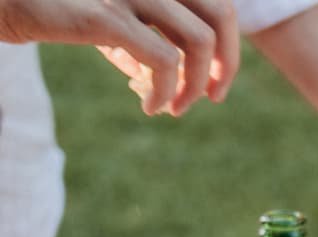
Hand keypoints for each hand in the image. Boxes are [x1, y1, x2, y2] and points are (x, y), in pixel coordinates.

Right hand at [0, 0, 239, 114]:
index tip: (215, 79)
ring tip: (175, 107)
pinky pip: (164, 62)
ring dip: (196, 85)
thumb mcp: (106, 21)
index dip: (226, 44)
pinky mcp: (107, 15)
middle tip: (213, 96)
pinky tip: (151, 106)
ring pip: (199, 41)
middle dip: (226, 64)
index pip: (216, 3)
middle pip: (220, 16)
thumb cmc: (51, 8)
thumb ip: (142, 42)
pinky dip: (167, 92)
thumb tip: (168, 83)